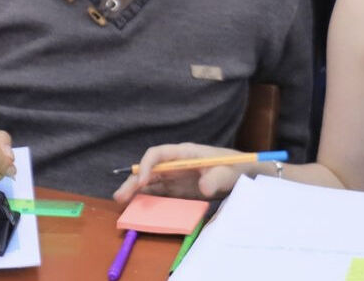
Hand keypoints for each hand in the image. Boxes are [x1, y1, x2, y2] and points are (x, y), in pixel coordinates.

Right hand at [111, 143, 247, 204]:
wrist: (243, 175)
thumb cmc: (235, 167)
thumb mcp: (228, 171)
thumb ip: (216, 178)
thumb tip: (203, 187)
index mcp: (185, 153)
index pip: (159, 154)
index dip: (147, 165)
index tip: (142, 181)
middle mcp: (176, 164)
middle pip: (150, 170)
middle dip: (134, 181)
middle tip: (120, 197)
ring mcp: (176, 178)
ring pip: (150, 183)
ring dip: (136, 192)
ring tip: (122, 203)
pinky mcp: (178, 191)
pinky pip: (159, 195)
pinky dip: (147, 201)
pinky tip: (137, 210)